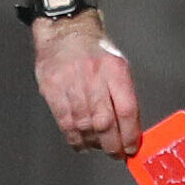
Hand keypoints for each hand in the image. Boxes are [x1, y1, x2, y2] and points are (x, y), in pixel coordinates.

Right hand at [33, 13, 142, 158]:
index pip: (126, 109)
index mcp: (115, 69)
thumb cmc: (95, 50)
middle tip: (116, 153)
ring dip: (94, 142)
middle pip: (105, 121)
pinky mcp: (52, 89)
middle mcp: (94, 76)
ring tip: (99, 147)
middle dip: (112, 144)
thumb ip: (123, 94)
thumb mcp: (118, 65)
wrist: (65, 31)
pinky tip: (81, 143)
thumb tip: (131, 127)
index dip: (129, 134)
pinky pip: (65, 121)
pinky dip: (74, 138)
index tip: (132, 147)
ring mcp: (71, 83)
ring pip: (84, 124)